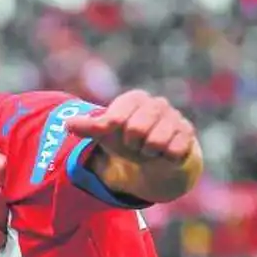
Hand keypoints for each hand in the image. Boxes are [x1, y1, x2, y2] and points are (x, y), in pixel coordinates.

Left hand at [66, 90, 195, 164]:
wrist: (155, 156)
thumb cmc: (127, 140)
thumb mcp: (106, 134)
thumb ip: (88, 127)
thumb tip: (68, 124)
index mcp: (135, 98)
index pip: (115, 118)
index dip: (112, 130)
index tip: (115, 131)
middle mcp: (157, 104)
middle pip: (136, 130)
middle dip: (132, 144)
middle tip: (135, 144)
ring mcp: (175, 117)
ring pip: (155, 142)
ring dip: (148, 152)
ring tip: (149, 148)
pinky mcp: (189, 134)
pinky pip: (173, 151)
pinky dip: (165, 158)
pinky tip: (164, 153)